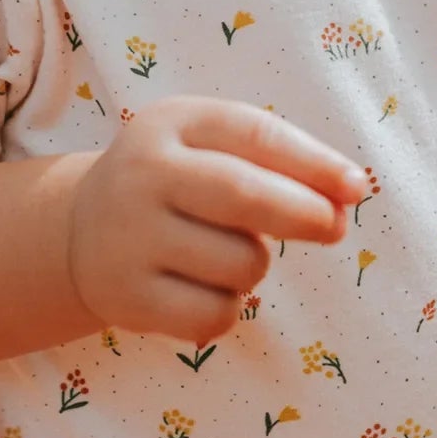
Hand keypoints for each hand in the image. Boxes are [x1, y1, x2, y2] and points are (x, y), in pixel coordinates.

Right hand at [67, 95, 367, 342]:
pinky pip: (214, 315)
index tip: (358, 186)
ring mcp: (129, 237)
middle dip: (305, 214)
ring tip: (228, 253)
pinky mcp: (126, 298)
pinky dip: (229, 309)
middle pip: (244, 195)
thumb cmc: (175, 181)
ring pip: (238, 263)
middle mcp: (144, 174)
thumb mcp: (210, 148)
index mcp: (172, 122)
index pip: (254, 134)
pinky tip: (203, 287)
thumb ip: (277, 163)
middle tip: (336, 227)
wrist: (78, 230)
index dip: (314, 162)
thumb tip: (348, 197)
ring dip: (256, 265)